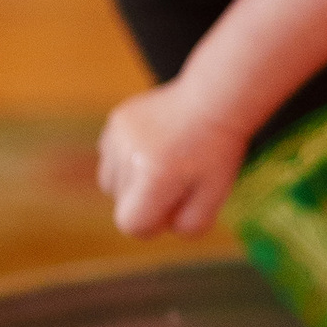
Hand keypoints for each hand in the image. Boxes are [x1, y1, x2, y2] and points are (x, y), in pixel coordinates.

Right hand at [96, 86, 244, 237]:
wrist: (213, 100)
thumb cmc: (217, 151)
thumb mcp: (215, 197)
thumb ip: (189, 226)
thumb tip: (161, 227)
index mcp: (154, 177)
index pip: (131, 224)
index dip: (152, 224)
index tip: (174, 206)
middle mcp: (129, 156)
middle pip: (121, 204)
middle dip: (145, 201)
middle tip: (175, 180)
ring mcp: (118, 135)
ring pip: (110, 182)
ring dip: (132, 182)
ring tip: (162, 164)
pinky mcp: (115, 121)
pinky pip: (109, 157)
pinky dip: (126, 160)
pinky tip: (152, 147)